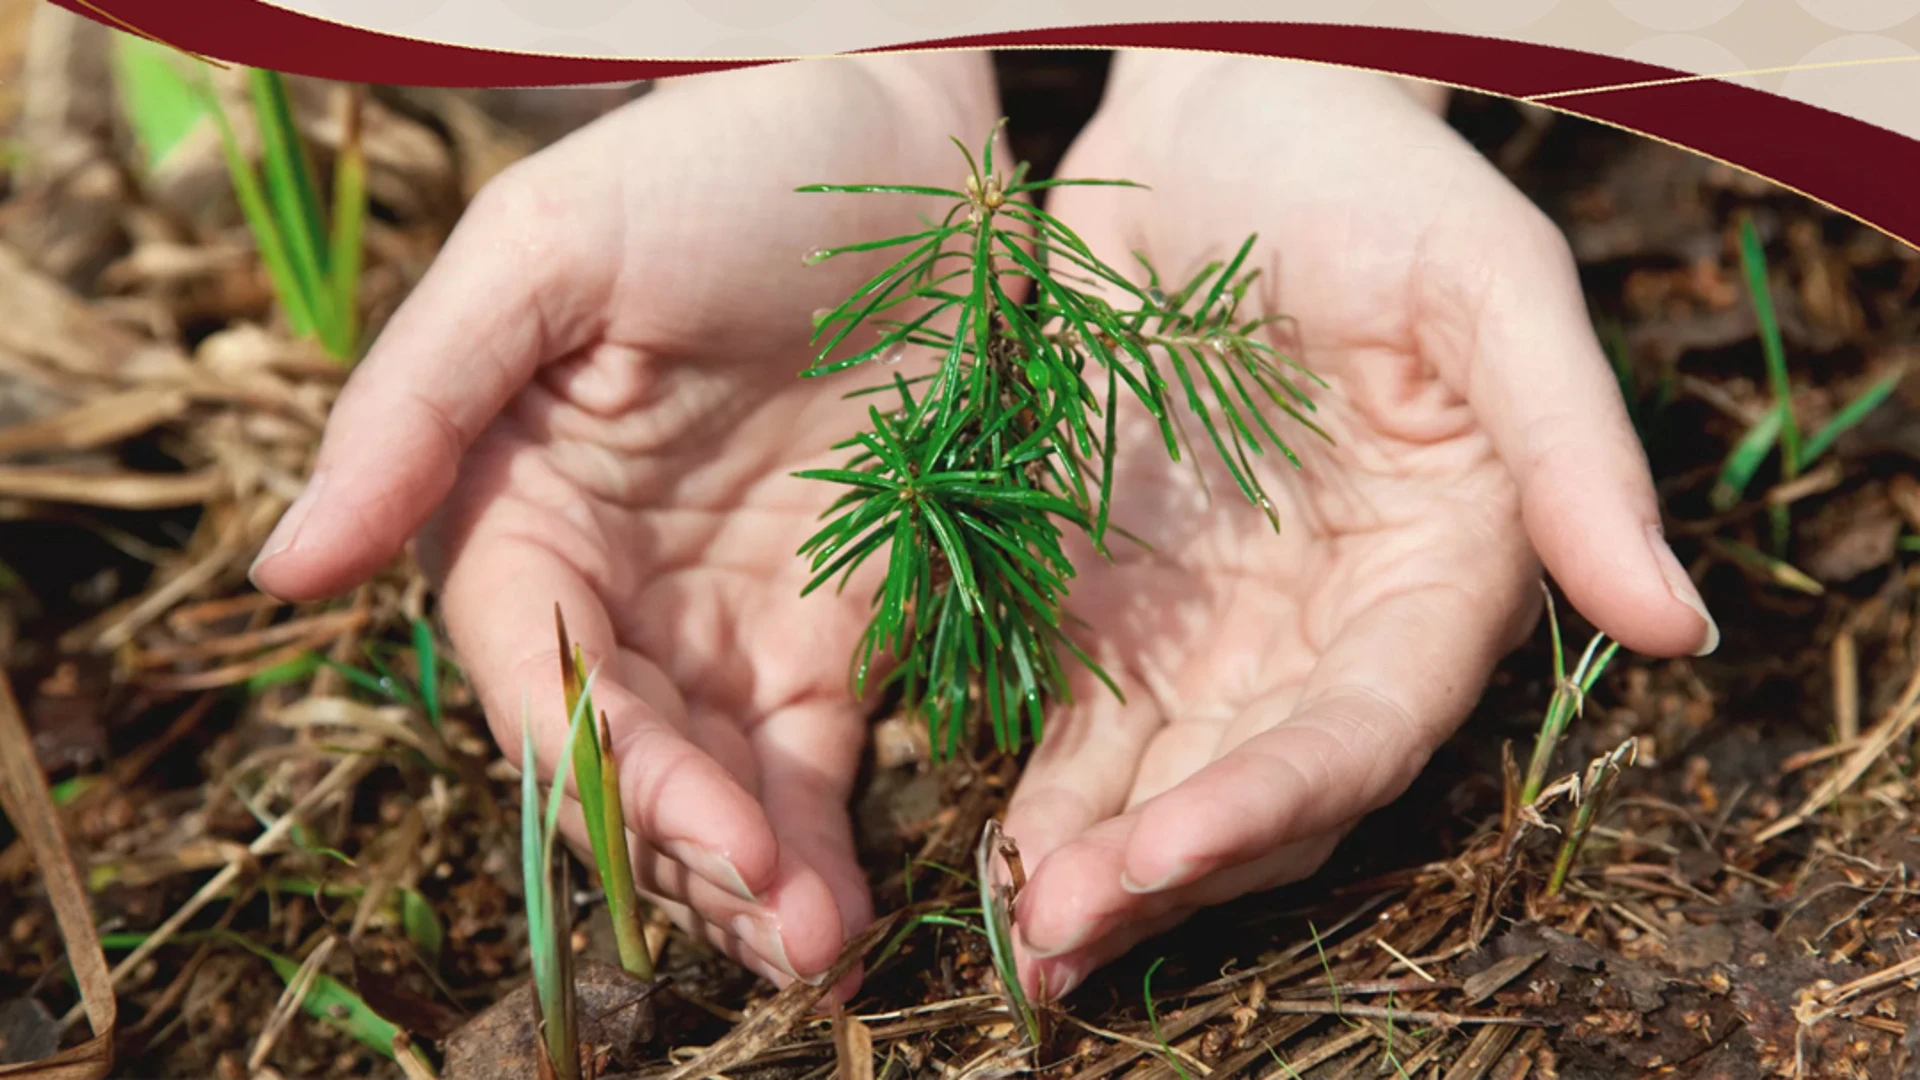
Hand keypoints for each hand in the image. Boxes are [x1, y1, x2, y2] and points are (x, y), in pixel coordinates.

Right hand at [248, 54, 1002, 993]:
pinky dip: (820, 832)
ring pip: (714, 783)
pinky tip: (843, 901)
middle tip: (774, 925)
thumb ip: (418, 406)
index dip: (598, 766)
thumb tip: (283, 574)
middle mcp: (613, 584)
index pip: (529, 673)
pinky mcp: (836, 624)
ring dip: (751, 875)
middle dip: (686, 850)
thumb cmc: (712, 166)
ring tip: (816, 941)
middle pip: (620, 757)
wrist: (904, 140)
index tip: (685, 829)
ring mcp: (727, 615)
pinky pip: (813, 756)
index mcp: (518, 509)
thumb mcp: (546, 253)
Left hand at [1002, 53, 1718, 998]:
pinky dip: (1037, 781)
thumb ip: (1572, 452)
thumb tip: (1676, 628)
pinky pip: (1076, 715)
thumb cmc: (1374, 183)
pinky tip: (986, 837)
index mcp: (1433, 581)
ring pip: (1158, 780)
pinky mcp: (1112, 591)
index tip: (1162, 852)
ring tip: (1016, 931)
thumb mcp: (1491, 288)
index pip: (1357, 732)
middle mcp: (1323, 628)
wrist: (1225, 114)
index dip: (1267, 802)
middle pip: (1254, 790)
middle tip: (1055, 934)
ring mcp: (1211, 619)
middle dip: (1163, 872)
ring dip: (1089, 861)